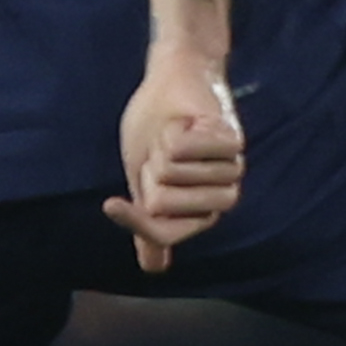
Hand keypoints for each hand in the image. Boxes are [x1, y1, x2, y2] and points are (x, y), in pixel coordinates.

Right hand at [108, 56, 244, 272]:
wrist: (174, 75)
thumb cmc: (156, 122)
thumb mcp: (142, 173)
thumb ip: (151, 221)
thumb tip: (153, 270)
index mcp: (193, 208)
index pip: (162, 236)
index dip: (136, 224)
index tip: (113, 203)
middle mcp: (215, 196)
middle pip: (163, 204)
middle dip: (149, 172)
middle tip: (162, 149)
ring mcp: (227, 170)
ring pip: (174, 176)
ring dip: (164, 149)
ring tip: (176, 133)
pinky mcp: (232, 142)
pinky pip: (185, 150)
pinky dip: (176, 131)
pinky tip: (188, 121)